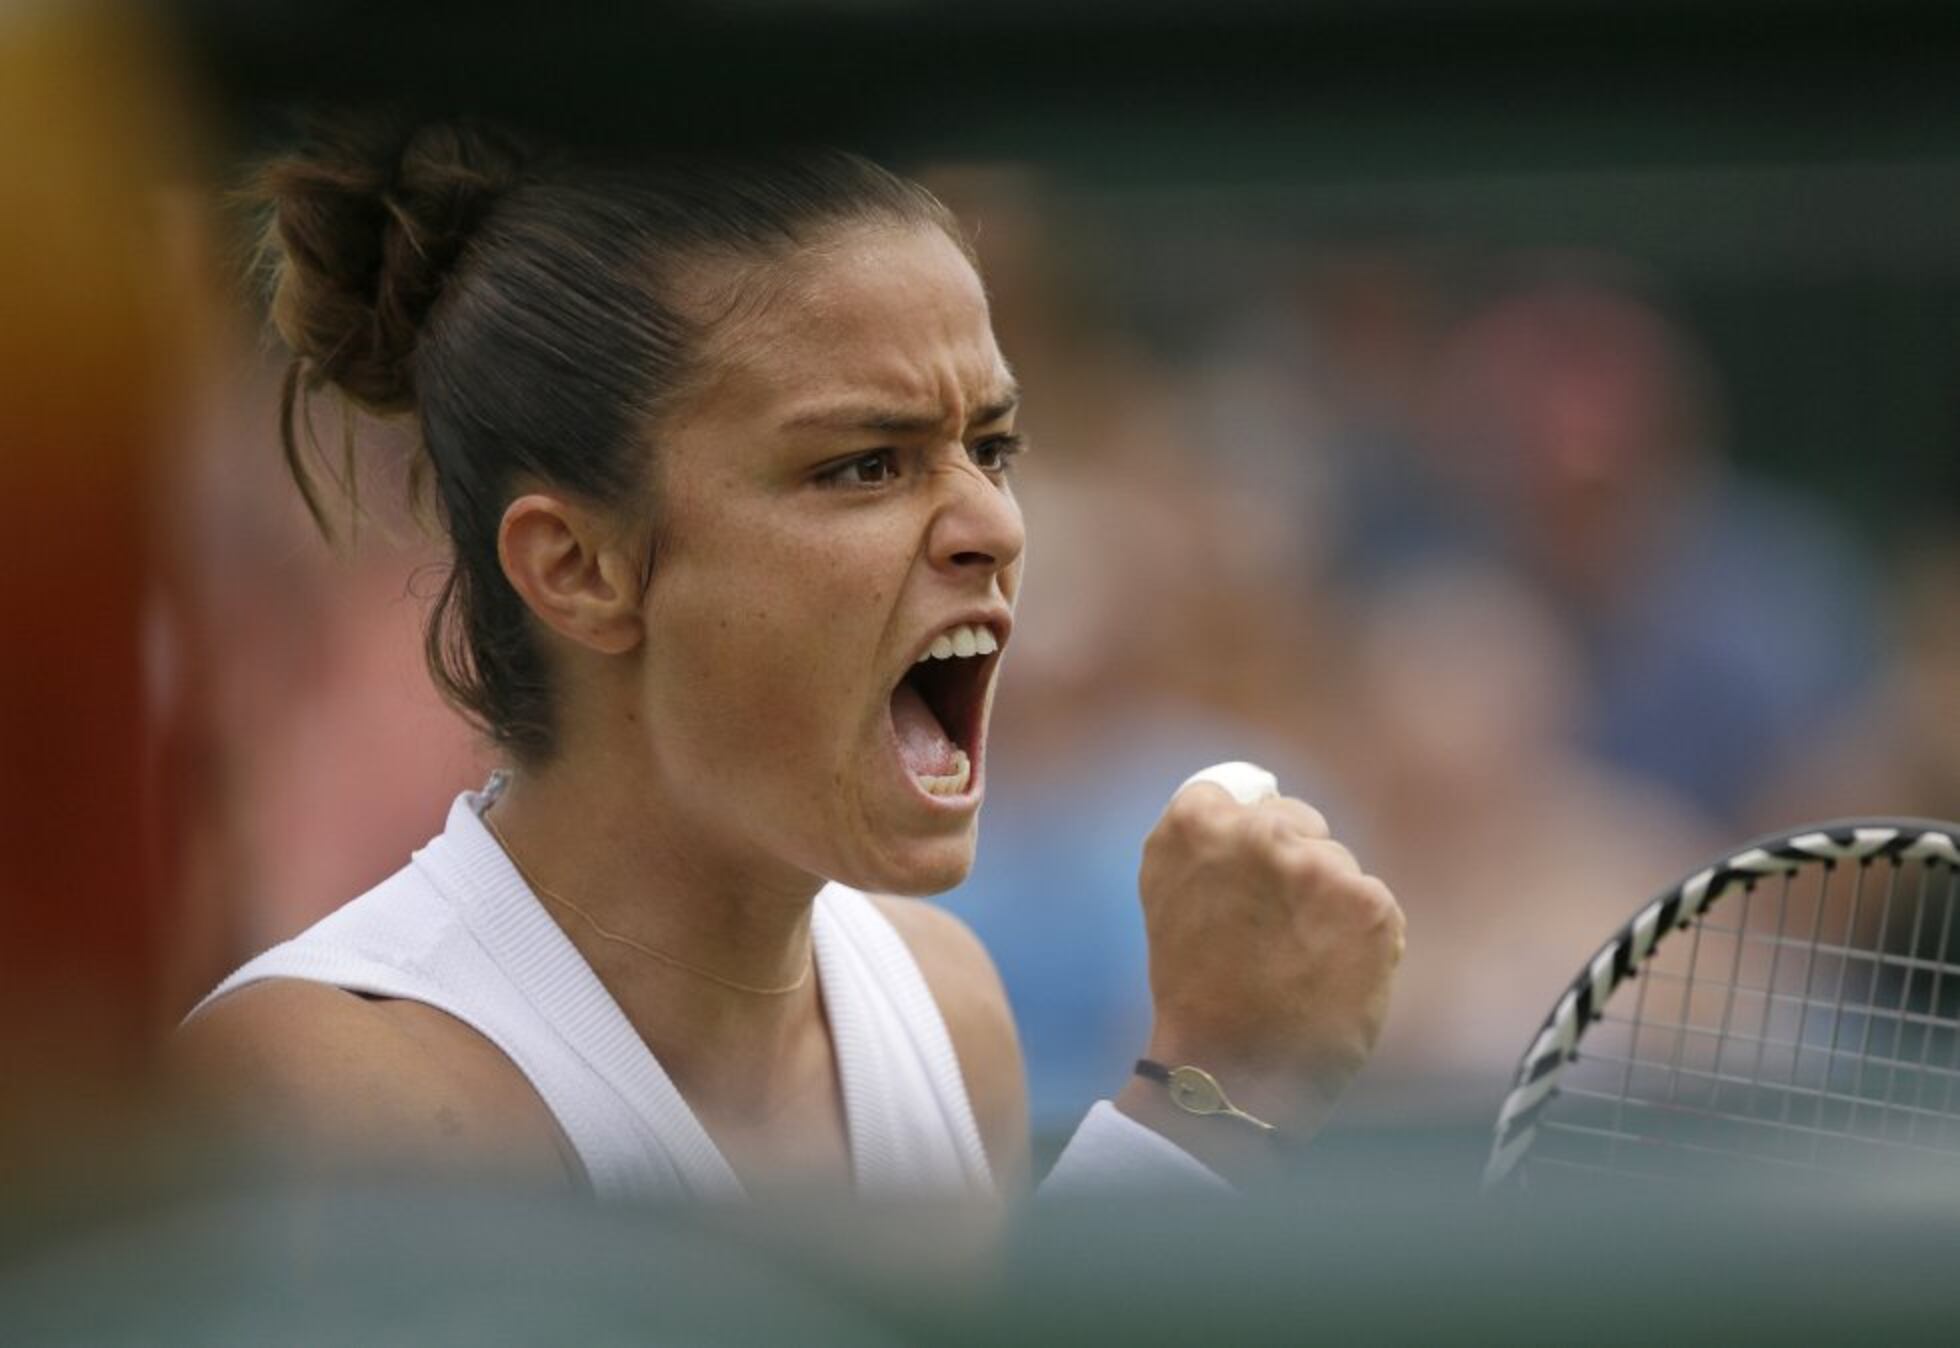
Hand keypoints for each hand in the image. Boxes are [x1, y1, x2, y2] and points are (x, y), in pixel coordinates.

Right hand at [1122, 774, 1404, 1157]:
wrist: (1229, 1073)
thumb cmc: (1196, 990)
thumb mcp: (1169, 896)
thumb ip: (1204, 844)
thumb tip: (1254, 797)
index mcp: (1193, 823)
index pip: (1240, 795)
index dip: (1246, 839)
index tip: (1245, 880)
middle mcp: (1257, 832)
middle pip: (1297, 822)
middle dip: (1294, 865)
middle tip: (1274, 931)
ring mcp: (1318, 865)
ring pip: (1337, 866)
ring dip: (1326, 905)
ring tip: (1297, 962)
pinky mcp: (1370, 903)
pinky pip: (1372, 904)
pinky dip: (1360, 939)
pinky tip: (1330, 974)